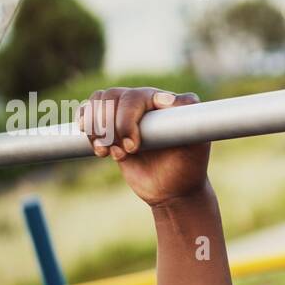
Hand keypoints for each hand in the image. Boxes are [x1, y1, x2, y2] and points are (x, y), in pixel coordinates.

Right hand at [79, 87, 209, 206]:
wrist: (171, 189)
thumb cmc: (187, 168)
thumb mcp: (197, 147)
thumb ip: (193, 123)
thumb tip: (175, 99)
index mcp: (166, 102)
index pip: (137, 96)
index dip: (128, 119)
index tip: (133, 146)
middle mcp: (146, 101)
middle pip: (113, 97)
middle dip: (112, 128)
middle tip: (125, 154)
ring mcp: (127, 112)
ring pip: (98, 101)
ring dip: (98, 128)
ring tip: (109, 152)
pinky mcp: (111, 125)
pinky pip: (88, 113)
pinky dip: (87, 131)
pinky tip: (100, 150)